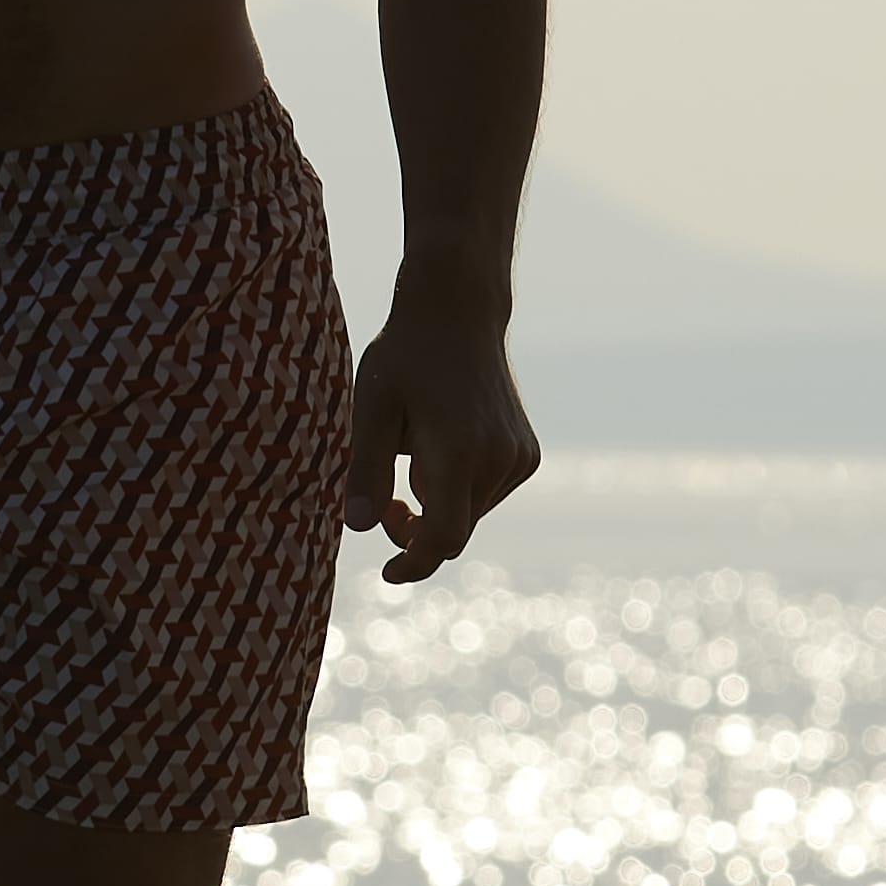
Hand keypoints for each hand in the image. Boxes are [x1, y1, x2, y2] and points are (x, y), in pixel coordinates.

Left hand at [347, 281, 536, 582]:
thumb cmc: (405, 356)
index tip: (388, 573)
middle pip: (454, 532)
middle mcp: (498, 459)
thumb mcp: (371, 408)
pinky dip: (460, 491)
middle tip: (385, 504)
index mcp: (458, 451)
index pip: (443, 538)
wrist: (458, 312)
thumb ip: (365, 470)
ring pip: (470, 516)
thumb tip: (358, 528)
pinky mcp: (527, 454)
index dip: (413, 563)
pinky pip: (487, 495)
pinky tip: (443, 448)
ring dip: (438, 509)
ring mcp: (519, 458)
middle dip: (416, 533)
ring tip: (413, 462)